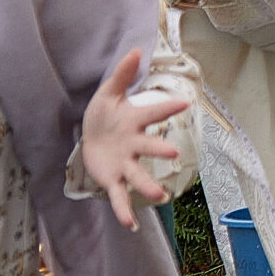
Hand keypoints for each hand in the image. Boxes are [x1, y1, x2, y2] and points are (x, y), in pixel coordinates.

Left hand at [80, 48, 177, 230]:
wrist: (89, 138)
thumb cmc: (104, 115)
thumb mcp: (108, 93)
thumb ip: (122, 75)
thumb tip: (135, 50)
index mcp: (134, 121)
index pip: (153, 113)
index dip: (168, 108)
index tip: (185, 103)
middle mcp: (133, 144)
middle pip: (148, 147)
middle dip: (160, 150)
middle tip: (173, 153)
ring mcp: (125, 164)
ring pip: (139, 176)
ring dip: (149, 187)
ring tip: (161, 197)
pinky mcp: (113, 179)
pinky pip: (119, 196)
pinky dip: (124, 211)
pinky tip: (131, 226)